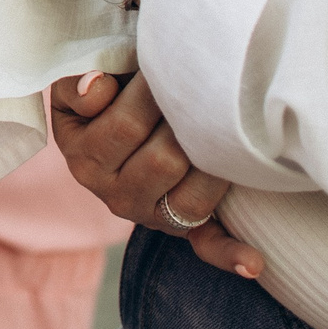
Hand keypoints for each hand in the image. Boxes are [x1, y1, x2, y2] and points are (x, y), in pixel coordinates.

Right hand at [50, 69, 262, 277]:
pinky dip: (229, 253)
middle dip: (187, 121)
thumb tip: (99, 87)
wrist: (110, 129)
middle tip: (201, 87)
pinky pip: (205, 245)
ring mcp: (150, 216)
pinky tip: (254, 263)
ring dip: (213, 164)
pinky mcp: (181, 228)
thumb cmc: (101, 95)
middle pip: (164, 161)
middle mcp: (115, 196)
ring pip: (191, 197)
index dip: (150, 93)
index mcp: (85, 159)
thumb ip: (78, 85)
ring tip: (223, 126)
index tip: (162, 64)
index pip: (125, 127)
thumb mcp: (73, 88)